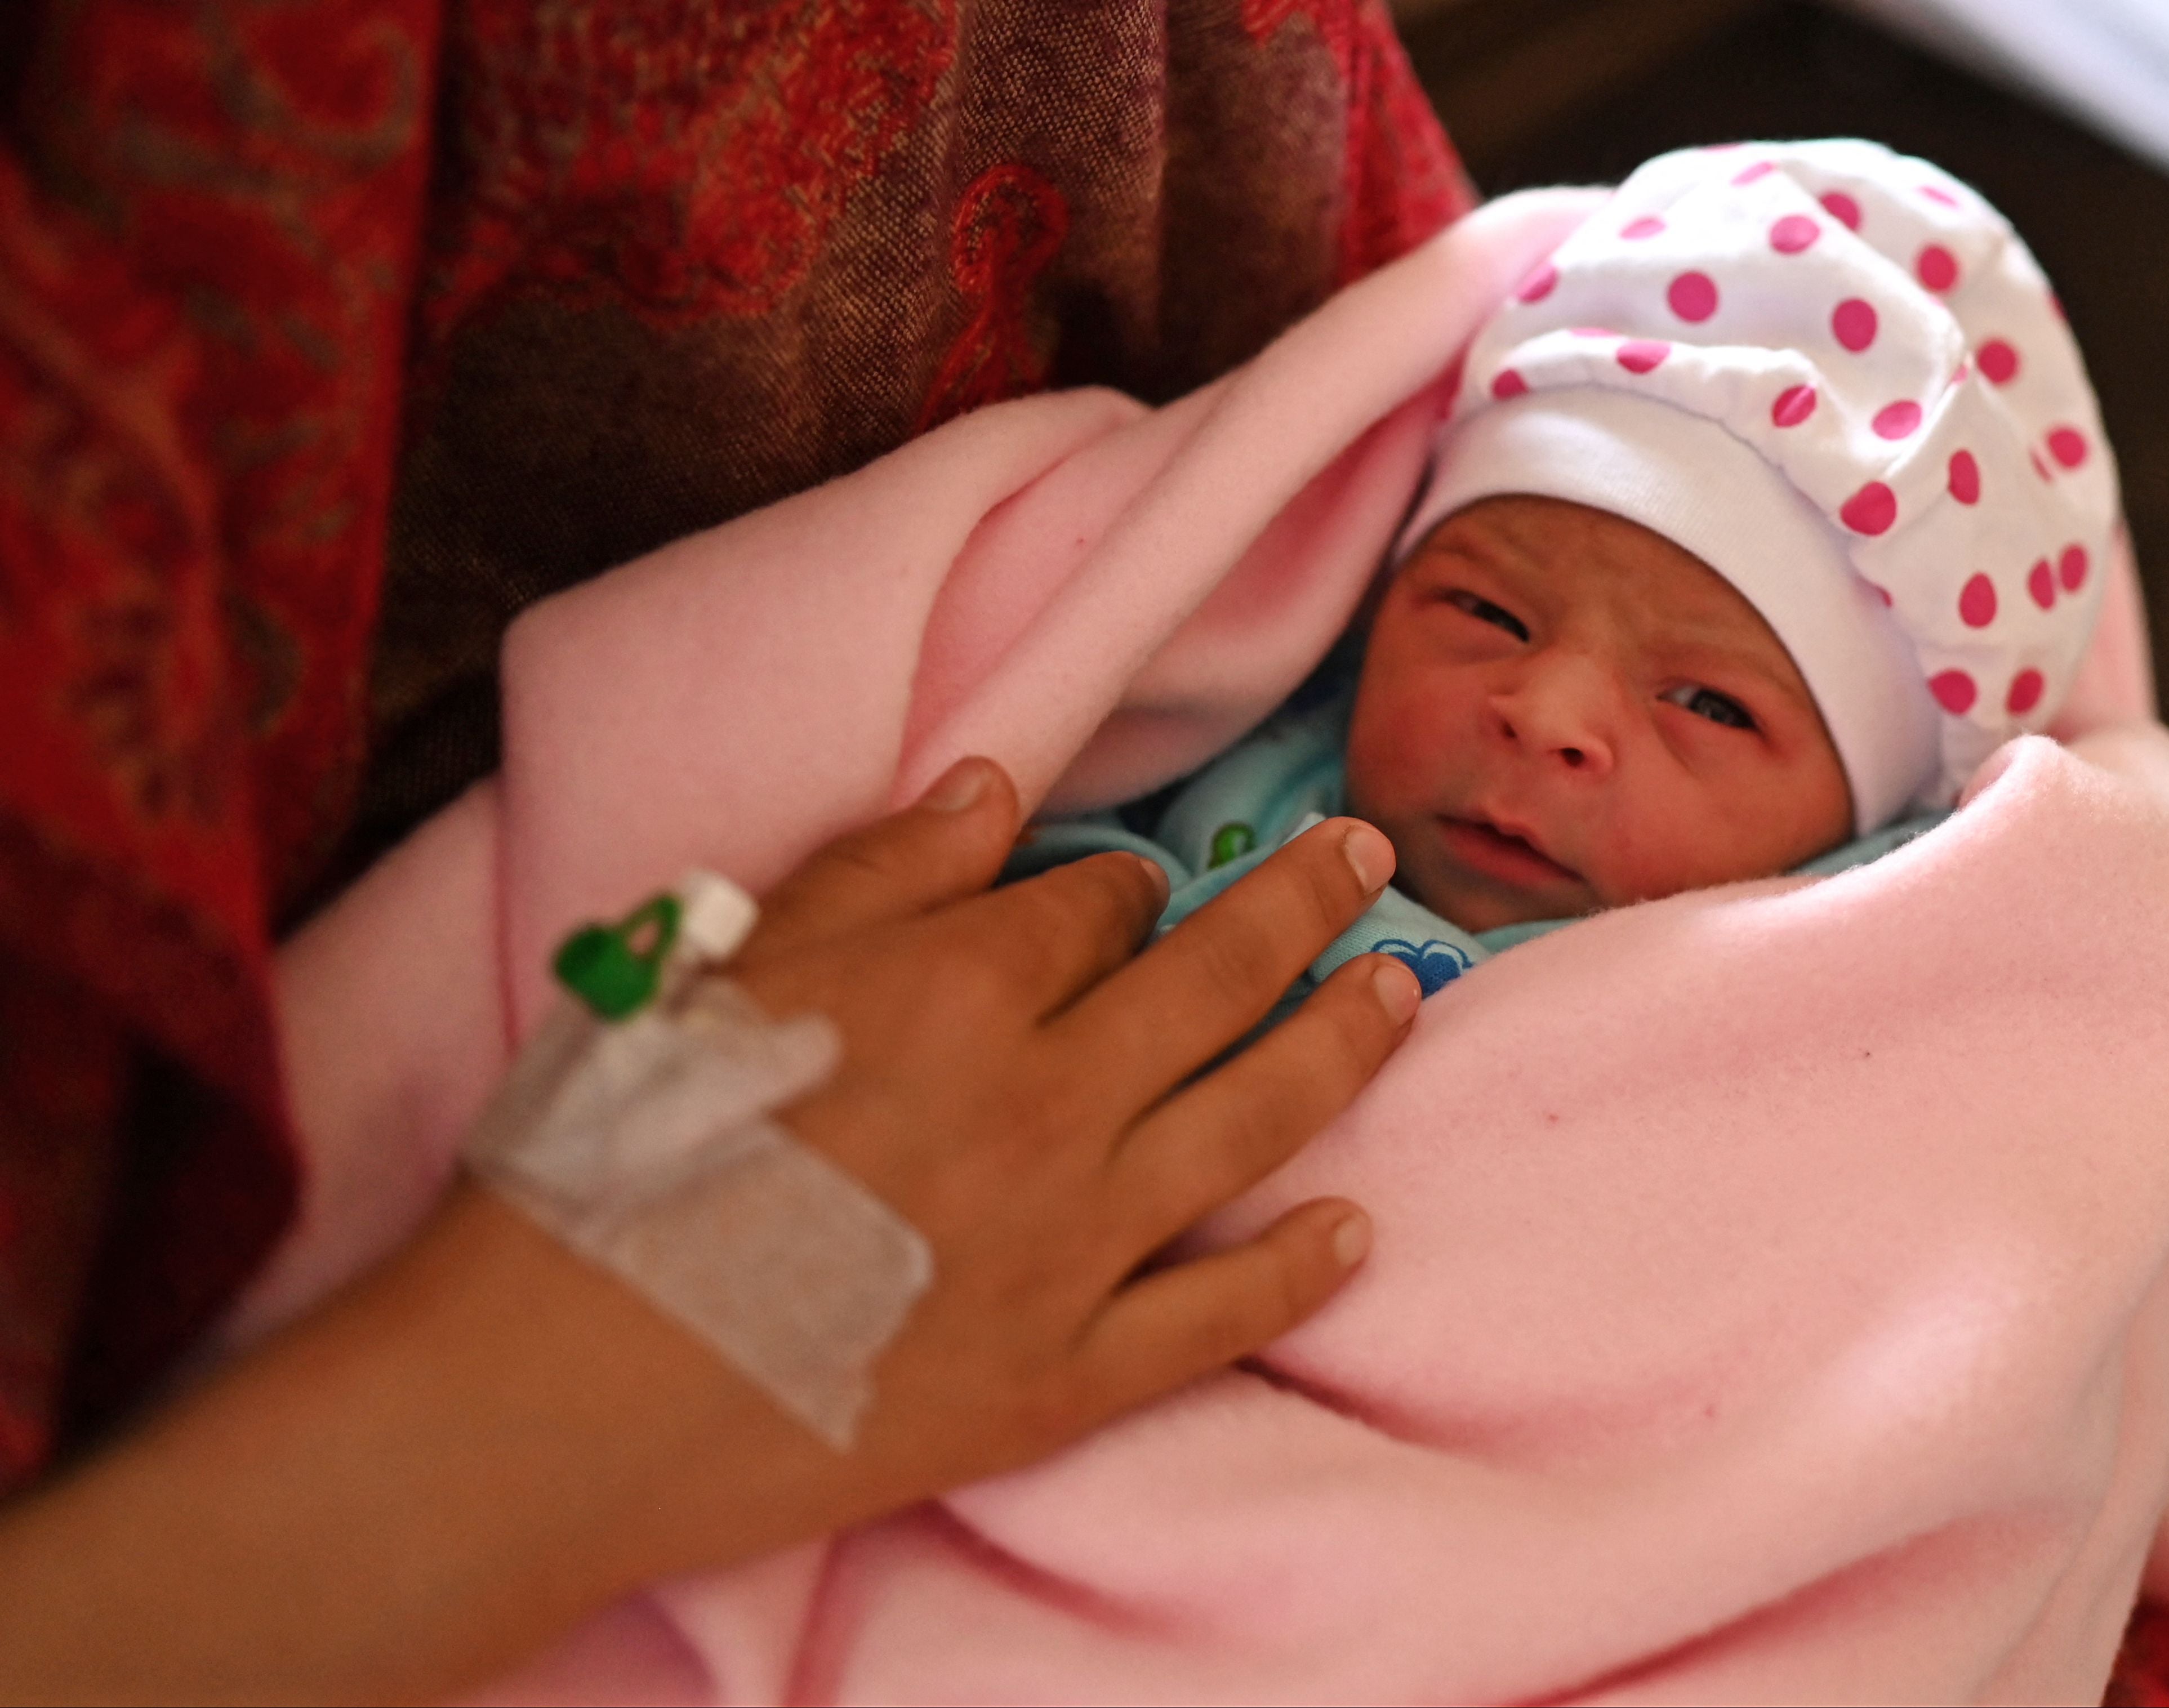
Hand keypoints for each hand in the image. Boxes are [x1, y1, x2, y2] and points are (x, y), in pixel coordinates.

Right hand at [0, 756, 1416, 1703]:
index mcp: (951, 989)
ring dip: (1340, 1046)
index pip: (1091, 906)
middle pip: (1213, 979)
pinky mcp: (1060, 1378)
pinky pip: (1214, 1314)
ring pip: (1251, 1120)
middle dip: (1299, 905)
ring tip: (1401, 993)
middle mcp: (1040, 1104)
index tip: (1133, 886)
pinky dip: (1295, 1271)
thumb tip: (994, 787)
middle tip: (1363, 858)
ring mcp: (1067, 1247)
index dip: (1121, 885)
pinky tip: (1354, 1232)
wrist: (547, 1399)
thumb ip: (870, 876)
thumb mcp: (716, 977)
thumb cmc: (609, 1164)